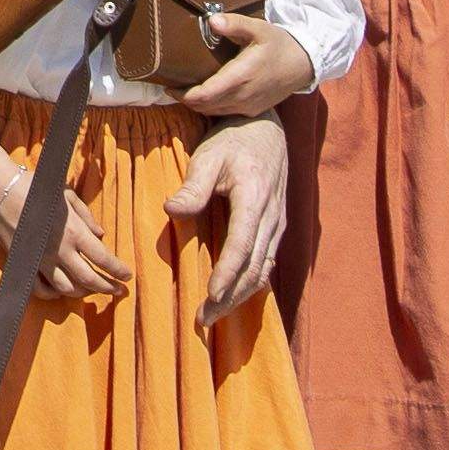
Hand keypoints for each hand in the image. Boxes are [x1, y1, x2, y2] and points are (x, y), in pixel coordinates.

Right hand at [0, 137, 125, 304]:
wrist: (1, 190)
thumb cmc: (37, 188)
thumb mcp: (67, 196)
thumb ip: (86, 217)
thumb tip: (100, 235)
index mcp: (74, 231)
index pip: (103, 258)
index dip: (118, 270)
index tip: (127, 275)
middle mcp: (60, 250)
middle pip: (90, 279)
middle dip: (108, 287)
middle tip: (118, 291)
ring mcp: (41, 260)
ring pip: (67, 288)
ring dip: (84, 292)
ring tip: (93, 290)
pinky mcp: (25, 264)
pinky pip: (41, 289)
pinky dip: (54, 294)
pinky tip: (62, 291)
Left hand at [174, 118, 294, 315]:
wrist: (267, 129)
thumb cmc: (233, 140)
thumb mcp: (209, 156)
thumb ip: (193, 186)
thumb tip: (171, 210)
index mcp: (254, 199)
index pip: (242, 245)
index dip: (227, 273)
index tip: (210, 296)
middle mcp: (271, 217)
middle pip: (254, 267)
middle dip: (230, 296)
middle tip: (204, 319)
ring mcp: (277, 224)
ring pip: (262, 269)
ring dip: (240, 296)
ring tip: (214, 314)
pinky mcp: (276, 228)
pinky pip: (266, 262)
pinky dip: (250, 283)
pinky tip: (233, 296)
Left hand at [181, 10, 316, 121]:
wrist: (303, 64)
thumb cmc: (279, 44)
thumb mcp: (258, 28)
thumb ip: (234, 24)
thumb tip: (211, 20)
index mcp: (240, 77)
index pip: (204, 95)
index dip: (183, 94)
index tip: (169, 86)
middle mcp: (242, 97)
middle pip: (204, 106)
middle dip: (185, 99)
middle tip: (172, 88)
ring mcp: (248, 107)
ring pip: (213, 112)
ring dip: (198, 104)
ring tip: (186, 91)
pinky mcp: (253, 111)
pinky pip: (225, 113)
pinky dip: (211, 107)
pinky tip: (207, 95)